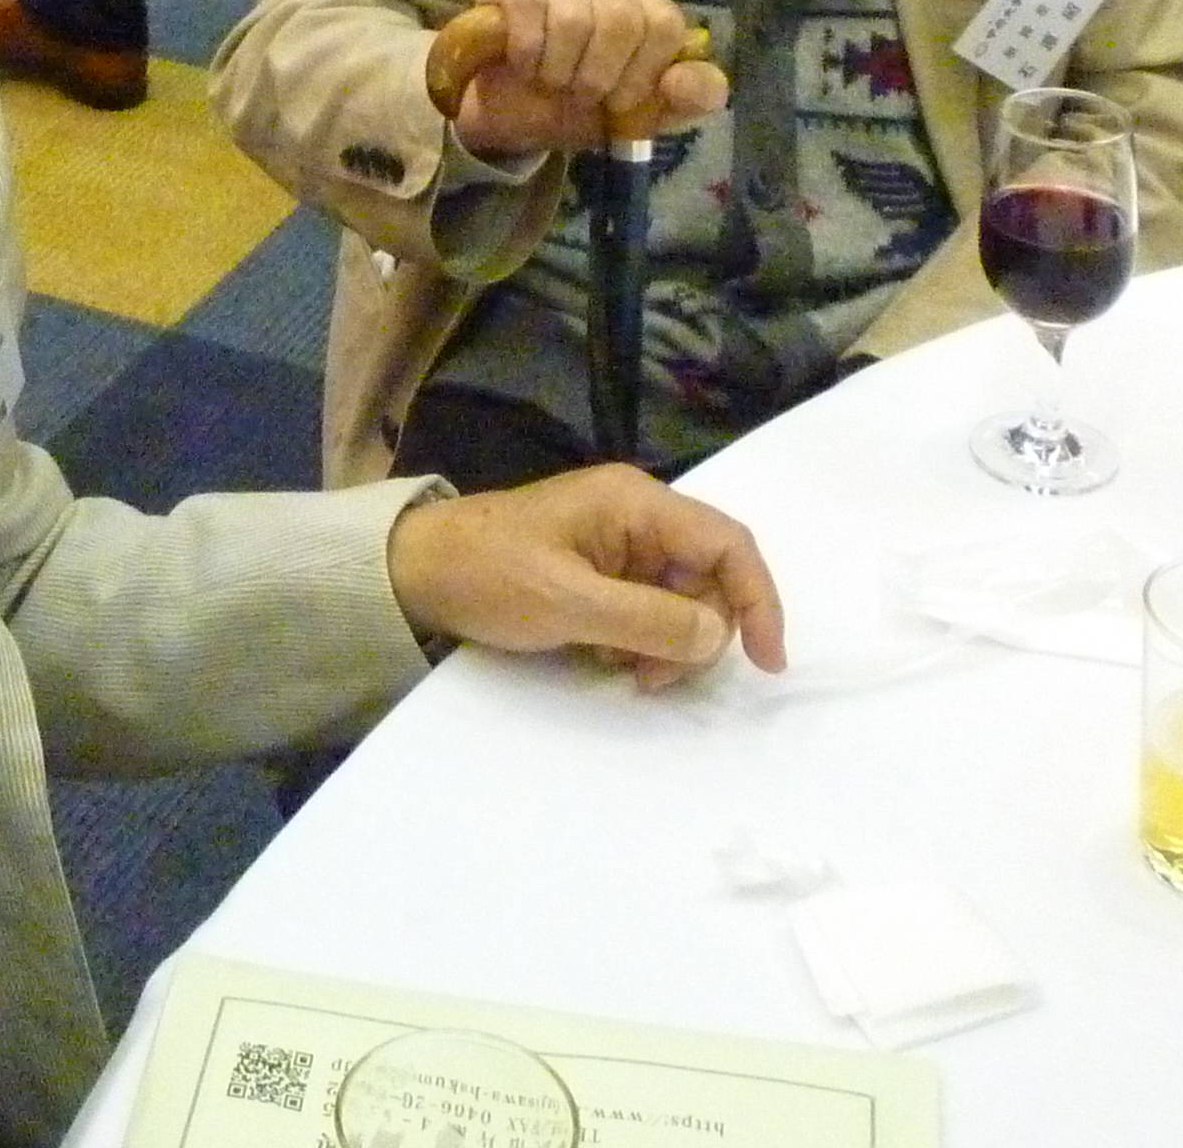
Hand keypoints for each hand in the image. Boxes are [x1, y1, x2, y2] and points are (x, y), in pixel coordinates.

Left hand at [387, 465, 785, 688]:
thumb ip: (649, 619)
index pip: (727, 542)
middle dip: (699, 633)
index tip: (767, 661)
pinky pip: (648, 608)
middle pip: (709, 576)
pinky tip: (606, 658)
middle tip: (654, 678)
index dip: (758, 599)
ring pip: (682, 599)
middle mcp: (637, 516)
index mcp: (636, 503)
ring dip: (668, 644)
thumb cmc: (488, 574)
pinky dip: (641, 640)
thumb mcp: (569, 602)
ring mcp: (618, 544)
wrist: (416, 572)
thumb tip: (719, 637)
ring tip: (625, 672)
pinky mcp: (600, 571)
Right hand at [438, 0, 726, 160]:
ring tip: (550, 80)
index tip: (617, 102)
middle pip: (621, 20)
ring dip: (558, 70)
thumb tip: (691, 80)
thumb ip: (686, 98)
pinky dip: (527, 54)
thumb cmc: (581, 101)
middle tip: (578, 94)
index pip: (665, 26)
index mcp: (648, 1)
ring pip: (574, 19)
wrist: (511, 106)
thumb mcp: (642, 111)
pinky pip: (530, 11)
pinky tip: (524, 65)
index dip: (640, 75)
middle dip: (597, 76)